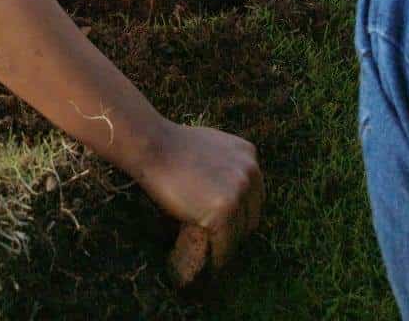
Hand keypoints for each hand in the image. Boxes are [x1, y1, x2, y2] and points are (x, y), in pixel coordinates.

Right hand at [138, 122, 262, 279]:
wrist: (154, 147)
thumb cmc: (174, 147)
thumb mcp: (212, 145)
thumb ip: (227, 164)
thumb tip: (231, 191)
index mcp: (248, 153)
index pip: (253, 194)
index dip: (241, 213)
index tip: (228, 226)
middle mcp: (250, 171)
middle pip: (251, 215)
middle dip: (236, 230)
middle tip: (218, 242)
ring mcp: (239, 191)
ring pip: (240, 233)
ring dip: (226, 245)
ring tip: (212, 254)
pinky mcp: (224, 211)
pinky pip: (225, 245)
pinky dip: (218, 258)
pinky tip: (210, 264)